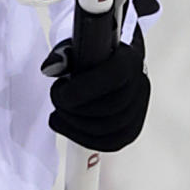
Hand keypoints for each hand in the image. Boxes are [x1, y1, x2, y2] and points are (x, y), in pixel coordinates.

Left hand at [41, 31, 149, 152]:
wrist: (108, 62)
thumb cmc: (91, 54)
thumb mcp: (76, 46)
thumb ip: (62, 54)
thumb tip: (49, 68)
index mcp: (129, 58)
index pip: (114, 76)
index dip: (84, 88)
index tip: (59, 92)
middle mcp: (140, 84)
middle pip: (113, 106)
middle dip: (77, 109)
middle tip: (57, 101)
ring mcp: (139, 109)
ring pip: (113, 129)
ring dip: (78, 126)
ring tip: (58, 115)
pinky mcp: (132, 128)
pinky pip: (112, 143)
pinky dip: (85, 139)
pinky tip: (66, 127)